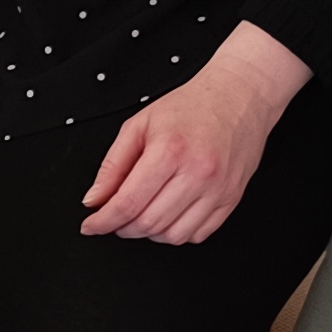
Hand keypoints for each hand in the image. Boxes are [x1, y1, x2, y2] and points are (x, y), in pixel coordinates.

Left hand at [80, 23, 312, 246]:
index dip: (103, 221)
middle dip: (122, 228)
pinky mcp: (231, 199)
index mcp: (170, 151)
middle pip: (148, 224)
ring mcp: (218, 189)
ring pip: (172, 236)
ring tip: (141, 215)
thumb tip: (95, 199)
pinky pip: (198, 234)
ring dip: (149, 234)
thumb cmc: (192, 106)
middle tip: (113, 219)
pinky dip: (176, 233)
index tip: (92, 226)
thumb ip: (112, 165)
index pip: (127, 203)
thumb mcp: (140, 125)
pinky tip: (168, 215)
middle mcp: (198, 173)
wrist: (239, 95)